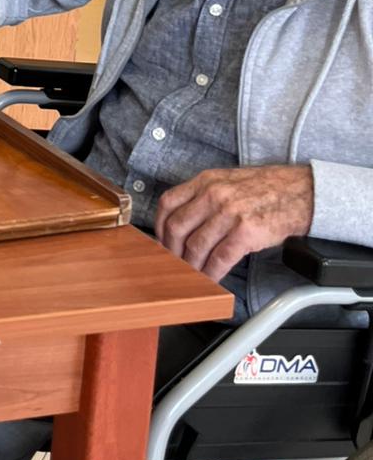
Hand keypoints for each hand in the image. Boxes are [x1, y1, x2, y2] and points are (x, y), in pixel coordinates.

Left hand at [155, 166, 313, 282]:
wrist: (300, 192)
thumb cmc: (264, 189)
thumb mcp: (227, 181)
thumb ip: (203, 196)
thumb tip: (182, 221)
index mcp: (205, 181)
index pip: (168, 203)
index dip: (159, 226)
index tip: (161, 241)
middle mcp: (214, 194)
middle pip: (177, 228)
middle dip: (172, 251)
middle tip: (175, 263)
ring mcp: (229, 213)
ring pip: (197, 246)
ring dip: (191, 266)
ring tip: (193, 274)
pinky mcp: (246, 232)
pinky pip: (220, 258)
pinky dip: (212, 273)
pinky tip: (212, 278)